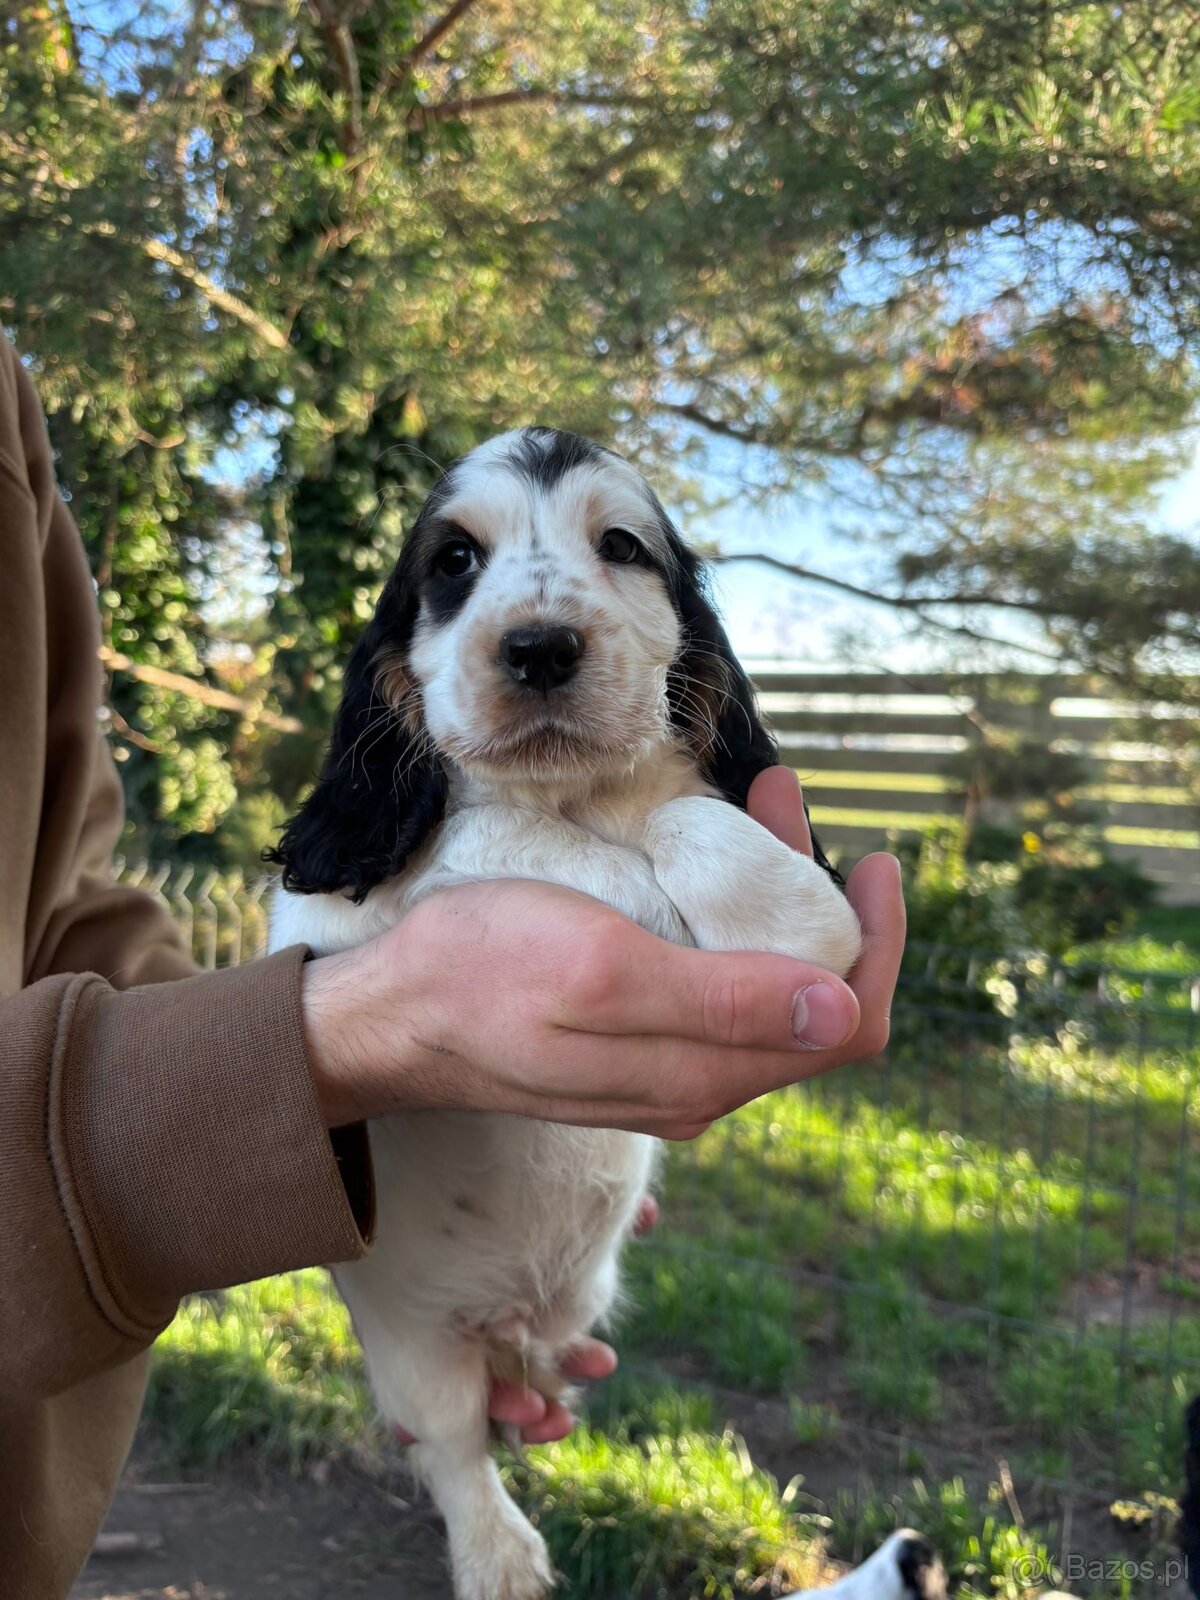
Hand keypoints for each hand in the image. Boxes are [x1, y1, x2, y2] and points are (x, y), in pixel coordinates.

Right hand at [301, 766, 904, 1138]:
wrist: (390, 1017)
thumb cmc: (481, 979)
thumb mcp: (602, 972)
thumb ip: (724, 1002)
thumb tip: (842, 1011)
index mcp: (706, 1072)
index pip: (848, 1024)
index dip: (880, 946)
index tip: (874, 860)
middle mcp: (702, 1079)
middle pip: (813, 997)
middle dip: (824, 898)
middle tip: (784, 796)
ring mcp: (668, 1063)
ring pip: (765, 983)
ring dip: (772, 893)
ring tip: (750, 800)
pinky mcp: (635, 1040)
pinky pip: (716, 982)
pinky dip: (727, 913)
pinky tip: (700, 856)